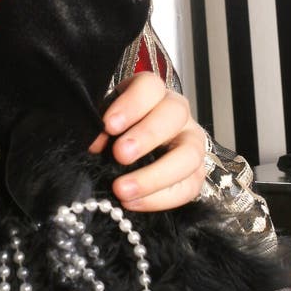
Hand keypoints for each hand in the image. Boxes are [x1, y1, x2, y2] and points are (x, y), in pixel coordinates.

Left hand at [88, 71, 206, 211]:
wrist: (138, 147)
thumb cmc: (120, 127)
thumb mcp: (108, 118)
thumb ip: (101, 127)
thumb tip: (95, 144)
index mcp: (153, 91)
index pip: (150, 87)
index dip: (131, 105)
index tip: (109, 125)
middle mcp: (178, 112)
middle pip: (174, 114)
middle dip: (146, 136)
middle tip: (119, 154)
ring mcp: (192, 142)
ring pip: (188, 155)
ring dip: (154, 175)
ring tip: (122, 189)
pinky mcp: (196, 173)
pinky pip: (188, 188)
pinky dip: (158, 199)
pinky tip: (132, 203)